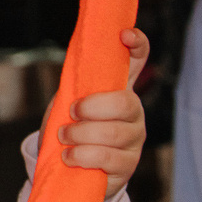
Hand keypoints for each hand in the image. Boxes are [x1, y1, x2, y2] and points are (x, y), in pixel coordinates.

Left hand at [60, 27, 149, 196]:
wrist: (67, 166)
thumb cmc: (69, 127)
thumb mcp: (69, 101)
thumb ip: (78, 85)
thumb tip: (77, 68)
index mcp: (120, 90)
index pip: (138, 60)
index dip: (137, 45)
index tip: (125, 35)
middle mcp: (133, 113)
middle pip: (125, 103)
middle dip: (93, 107)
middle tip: (71, 113)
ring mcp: (133, 140)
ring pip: (113, 133)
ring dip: (81, 134)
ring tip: (64, 136)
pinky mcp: (127, 166)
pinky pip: (108, 158)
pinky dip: (83, 155)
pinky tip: (69, 156)